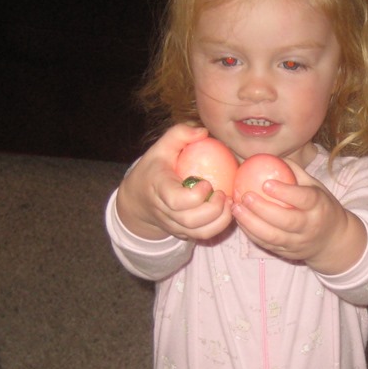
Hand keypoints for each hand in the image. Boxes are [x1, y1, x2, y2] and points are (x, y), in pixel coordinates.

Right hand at [115, 124, 233, 240]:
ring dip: (220, 220)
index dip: (195, 197)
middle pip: (190, 221)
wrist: (138, 200)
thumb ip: (179, 134)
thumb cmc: (154, 169)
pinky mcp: (183, 233)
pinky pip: (203, 236)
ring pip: (199, 233)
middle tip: (223, 194)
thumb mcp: (162, 147)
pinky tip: (227, 211)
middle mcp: (165, 211)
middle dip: (213, 210)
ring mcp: (174, 225)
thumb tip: (203, 132)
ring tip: (229, 203)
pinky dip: (219, 226)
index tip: (207, 183)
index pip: (176, 201)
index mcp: (159, 188)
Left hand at [231, 161, 365, 274]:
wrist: (333, 239)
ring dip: (251, 224)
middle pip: (286, 220)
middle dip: (263, 209)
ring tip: (236, 209)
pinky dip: (251, 234)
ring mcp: (299, 242)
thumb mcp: (315, 187)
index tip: (266, 183)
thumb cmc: (320, 206)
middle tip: (245, 196)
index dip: (285, 192)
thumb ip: (294, 172)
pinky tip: (240, 221)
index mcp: (319, 205)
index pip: (304, 198)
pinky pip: (267, 245)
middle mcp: (310, 226)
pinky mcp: (288, 253)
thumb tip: (268, 156)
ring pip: (273, 237)